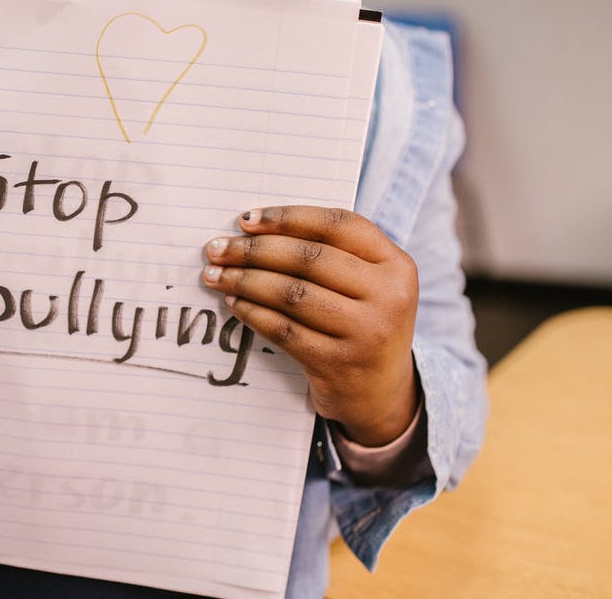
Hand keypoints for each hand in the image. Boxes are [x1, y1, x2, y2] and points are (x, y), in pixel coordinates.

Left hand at [202, 206, 418, 445]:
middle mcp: (387, 296)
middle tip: (217, 249)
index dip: (288, 217)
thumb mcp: (368, 285)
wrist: (381, 393)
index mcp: (396, 265)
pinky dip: (252, 313)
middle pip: (309, 258)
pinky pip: (283, 330)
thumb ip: (332, 253)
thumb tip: (254, 230)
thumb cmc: (362, 323)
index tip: (246, 220)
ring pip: (292, 294)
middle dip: (254, 250)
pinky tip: (234, 303)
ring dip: (245, 280)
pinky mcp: (336, 363)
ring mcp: (364, 333)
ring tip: (216, 275)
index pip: (338, 225)